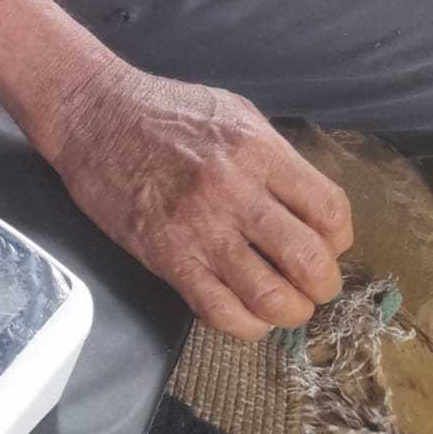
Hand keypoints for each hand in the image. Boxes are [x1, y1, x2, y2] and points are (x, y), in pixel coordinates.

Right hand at [52, 64, 352, 339]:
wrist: (93, 114)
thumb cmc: (161, 108)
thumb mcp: (231, 111)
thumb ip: (273, 156)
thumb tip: (307, 203)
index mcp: (256, 149)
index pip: (329, 211)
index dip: (339, 238)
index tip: (327, 242)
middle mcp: (235, 190)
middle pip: (310, 261)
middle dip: (322, 283)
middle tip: (311, 283)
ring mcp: (199, 227)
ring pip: (272, 297)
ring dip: (289, 311)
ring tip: (284, 303)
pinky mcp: (166, 256)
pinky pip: (222, 311)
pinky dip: (247, 324)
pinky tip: (248, 313)